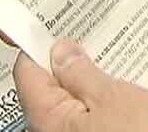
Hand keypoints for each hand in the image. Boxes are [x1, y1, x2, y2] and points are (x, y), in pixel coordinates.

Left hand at [14, 39, 147, 131]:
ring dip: (89, 78)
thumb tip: (61, 52)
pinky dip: (102, 97)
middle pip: (49, 86)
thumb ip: (80, 71)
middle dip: (67, 61)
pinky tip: (121, 84)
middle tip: (87, 41)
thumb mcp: (110, 94)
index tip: (54, 27)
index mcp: (48, 120)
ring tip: (110, 59)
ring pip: (72, 100)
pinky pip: (91, 113)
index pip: (27, 72)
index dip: (39, 45)